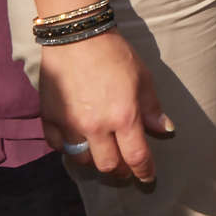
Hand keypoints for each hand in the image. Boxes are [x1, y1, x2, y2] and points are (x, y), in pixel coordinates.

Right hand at [40, 30, 171, 182]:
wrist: (77, 37)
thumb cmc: (115, 54)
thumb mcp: (143, 78)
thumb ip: (152, 109)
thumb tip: (165, 130)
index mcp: (123, 117)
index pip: (136, 157)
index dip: (144, 171)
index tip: (147, 178)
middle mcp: (96, 127)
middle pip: (107, 165)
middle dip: (119, 171)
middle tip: (125, 168)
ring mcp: (70, 125)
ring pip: (81, 159)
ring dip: (94, 160)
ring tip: (102, 154)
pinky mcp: (49, 119)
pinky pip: (58, 146)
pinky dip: (68, 147)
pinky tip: (77, 140)